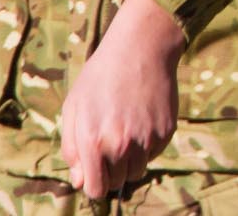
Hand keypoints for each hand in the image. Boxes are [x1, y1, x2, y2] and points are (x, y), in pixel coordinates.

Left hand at [59, 0, 183, 198]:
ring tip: (125, 133)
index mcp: (93, 142)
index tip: (93, 171)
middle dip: (111, 170)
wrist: (141, 48)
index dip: (93, 182)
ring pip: (138, 171)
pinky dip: (147, 145)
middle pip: (118, 182)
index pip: (96, 189)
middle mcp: (122, 145)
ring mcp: (147, 139)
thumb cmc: (100, 76)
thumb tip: (79, 180)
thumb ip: (71, 149)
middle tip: (109, 145)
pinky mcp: (166, 131)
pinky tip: (141, 120)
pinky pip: (154, 153)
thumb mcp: (73, 108)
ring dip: (130, 160)